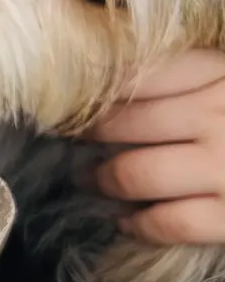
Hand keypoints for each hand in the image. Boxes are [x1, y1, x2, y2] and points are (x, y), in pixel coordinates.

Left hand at [87, 51, 224, 244]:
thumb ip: (206, 68)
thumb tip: (154, 58)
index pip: (142, 75)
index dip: (101, 87)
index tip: (78, 96)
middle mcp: (220, 114)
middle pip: (125, 122)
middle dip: (89, 133)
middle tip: (72, 137)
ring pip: (135, 173)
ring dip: (102, 179)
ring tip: (90, 179)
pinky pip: (170, 222)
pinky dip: (138, 223)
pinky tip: (126, 220)